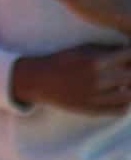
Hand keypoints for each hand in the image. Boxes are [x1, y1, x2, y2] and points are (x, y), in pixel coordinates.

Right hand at [9, 44, 130, 113]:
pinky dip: (126, 103)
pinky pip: (120, 110)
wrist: (38, 81)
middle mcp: (98, 80)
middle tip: (128, 69)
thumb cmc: (62, 61)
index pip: (130, 56)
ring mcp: (95, 97)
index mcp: (96, 62)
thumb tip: (129, 53)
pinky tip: (121, 96)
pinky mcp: (92, 110)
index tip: (130, 56)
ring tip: (126, 84)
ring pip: (130, 96)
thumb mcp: (83, 50)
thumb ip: (108, 50)